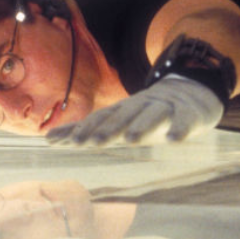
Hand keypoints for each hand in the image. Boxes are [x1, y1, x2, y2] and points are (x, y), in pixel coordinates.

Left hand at [47, 74, 221, 146]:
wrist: (191, 95)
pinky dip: (178, 129)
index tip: (72, 142)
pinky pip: (184, 121)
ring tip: (130, 140)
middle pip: (124, 115)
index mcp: (124, 110)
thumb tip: (47, 139)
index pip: (103, 118)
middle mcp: (142, 106)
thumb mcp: (119, 122)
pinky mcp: (189, 115)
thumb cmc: (147, 115)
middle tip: (94, 142)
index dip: (90, 128)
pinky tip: (173, 140)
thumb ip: (86, 130)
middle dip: (109, 128)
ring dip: (141, 126)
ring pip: (153, 115)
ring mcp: (167, 108)